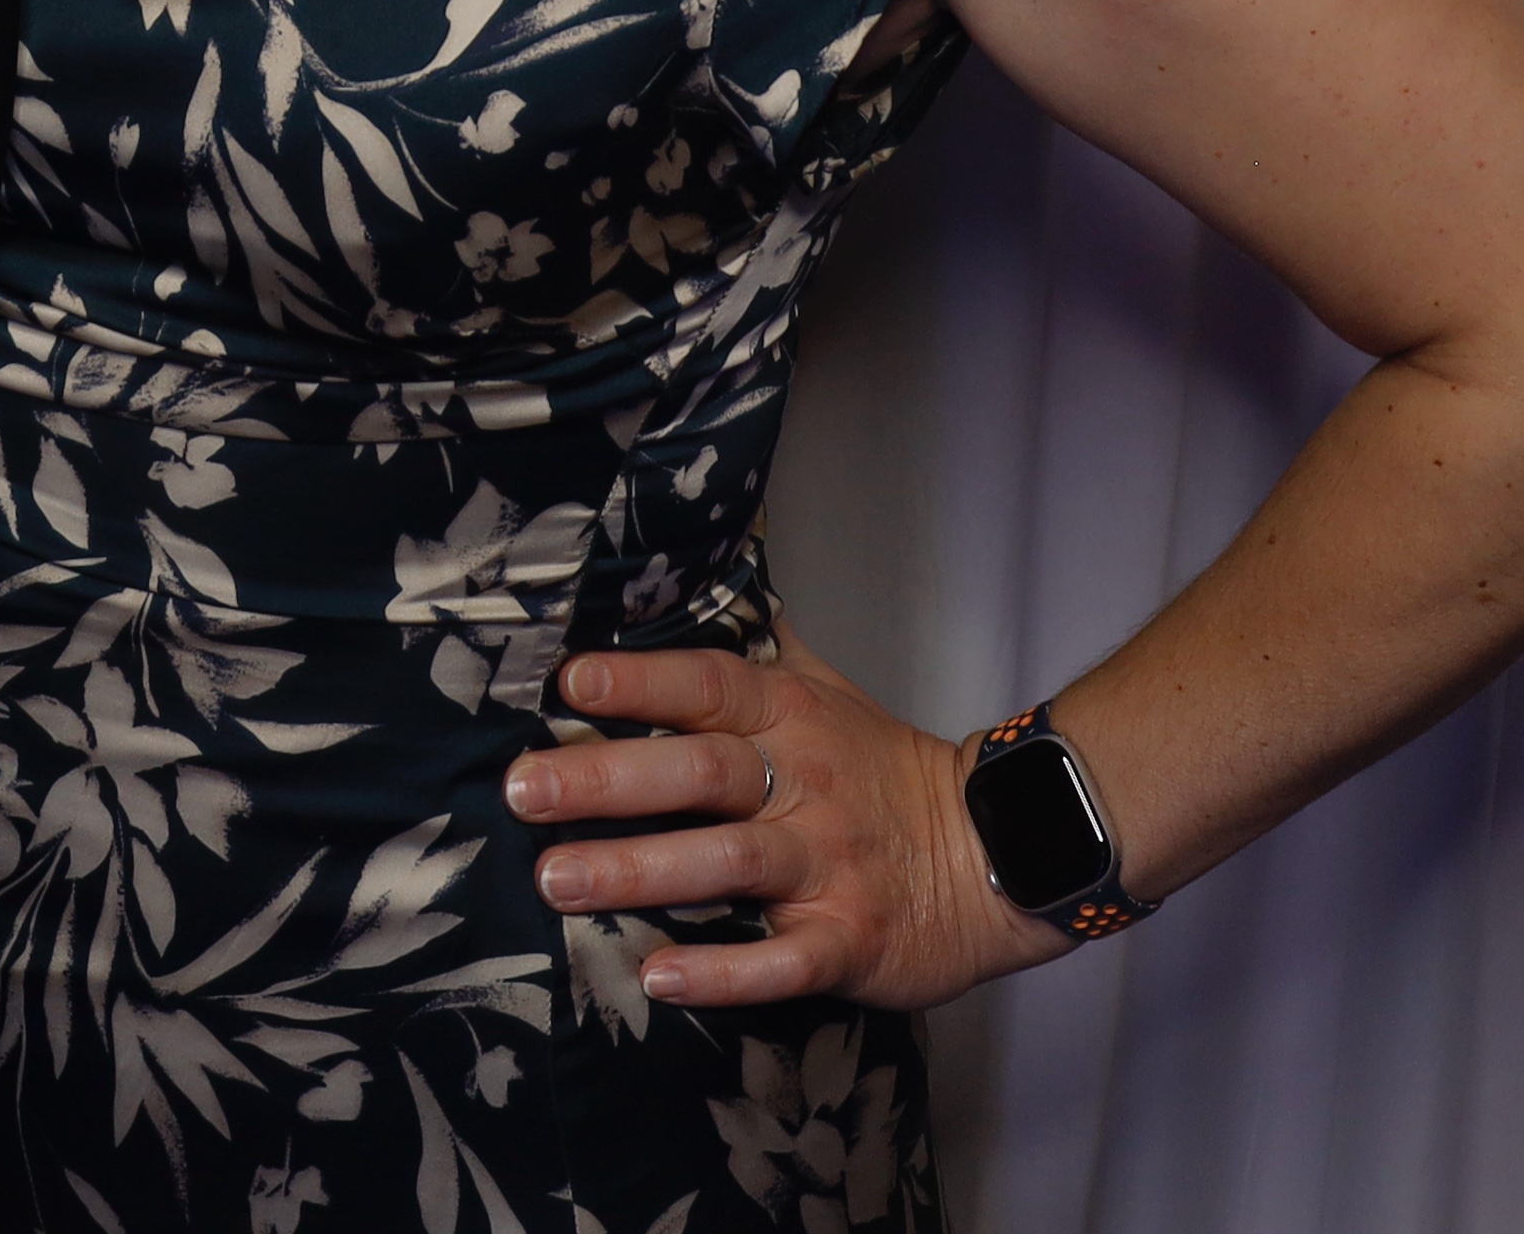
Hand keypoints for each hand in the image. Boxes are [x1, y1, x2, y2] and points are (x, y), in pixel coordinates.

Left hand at [506, 628, 1053, 1015]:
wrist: (999, 852)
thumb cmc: (884, 769)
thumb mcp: (824, 688)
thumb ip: (755, 638)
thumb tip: (711, 548)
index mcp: (793, 718)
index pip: (711, 686)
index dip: (641, 683)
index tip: (568, 684)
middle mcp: (805, 785)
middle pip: (702, 772)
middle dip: (607, 780)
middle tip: (524, 791)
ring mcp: (829, 866)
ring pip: (729, 863)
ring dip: (641, 872)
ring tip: (558, 882)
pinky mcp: (850, 941)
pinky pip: (782, 960)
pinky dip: (722, 971)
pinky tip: (659, 975)